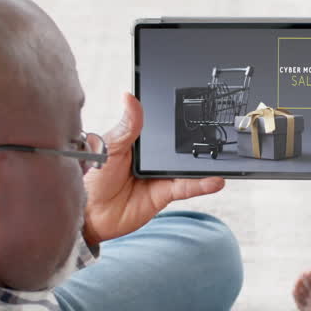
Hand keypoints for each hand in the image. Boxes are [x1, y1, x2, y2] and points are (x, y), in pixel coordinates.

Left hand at [82, 93, 224, 246]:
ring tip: (221, 156)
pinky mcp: (165, 193)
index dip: (175, 116)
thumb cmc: (92, 179)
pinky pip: (186, 187)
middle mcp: (152, 157)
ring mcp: (160, 175)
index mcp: (138, 140)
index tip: (193, 105)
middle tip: (216, 129)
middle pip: (179, 145)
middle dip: (196, 139)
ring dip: (205, 163)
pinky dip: (201, 184)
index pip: (161, 125)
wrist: (90, 214)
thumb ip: (126, 126)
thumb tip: (129, 97)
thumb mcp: (109, 147)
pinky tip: (215, 180)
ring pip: (187, 166)